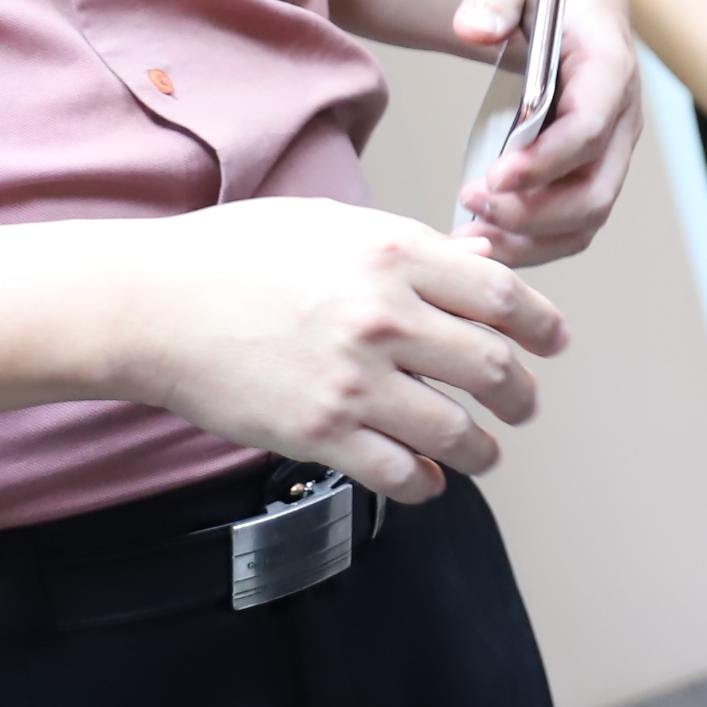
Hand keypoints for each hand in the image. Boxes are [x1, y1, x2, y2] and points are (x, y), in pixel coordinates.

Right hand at [117, 196, 568, 506]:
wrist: (154, 304)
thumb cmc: (234, 255)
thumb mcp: (330, 224)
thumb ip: (408, 246)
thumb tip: (477, 265)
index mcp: (392, 253)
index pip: (502, 295)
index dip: (541, 324)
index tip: (553, 341)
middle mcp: (383, 316)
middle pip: (493, 367)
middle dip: (522, 393)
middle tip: (524, 402)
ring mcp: (353, 380)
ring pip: (457, 430)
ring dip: (485, 448)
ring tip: (487, 450)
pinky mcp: (319, 433)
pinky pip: (400, 473)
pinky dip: (427, 483)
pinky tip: (429, 478)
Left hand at [450, 0, 643, 265]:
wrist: (572, 7)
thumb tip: (472, 30)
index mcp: (610, 67)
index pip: (591, 127)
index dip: (547, 160)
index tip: (494, 177)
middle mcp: (622, 119)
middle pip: (595, 190)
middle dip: (534, 213)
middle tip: (472, 207)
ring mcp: (611, 152)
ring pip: (586, 219)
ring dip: (530, 241)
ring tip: (468, 240)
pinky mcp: (592, 173)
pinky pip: (572, 227)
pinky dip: (532, 245)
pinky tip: (482, 242)